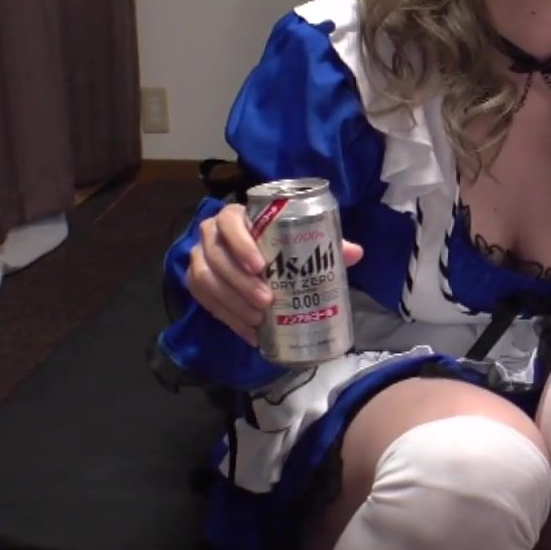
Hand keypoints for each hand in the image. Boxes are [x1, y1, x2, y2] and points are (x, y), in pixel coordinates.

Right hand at [186, 204, 363, 347]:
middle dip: (241, 283)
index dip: (241, 244)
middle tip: (266, 302)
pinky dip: (228, 319)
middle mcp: (210, 233)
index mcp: (234, 216)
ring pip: (205, 280)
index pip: (230, 222)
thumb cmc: (277, 240)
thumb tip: (355, 253)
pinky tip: (250, 333)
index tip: (261, 266)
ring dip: (232, 302)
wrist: (249, 252)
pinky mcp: (195, 282)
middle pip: (217, 257)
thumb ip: (323, 242)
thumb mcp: (298, 237)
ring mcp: (199, 258)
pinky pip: (205, 301)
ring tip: (258, 320)